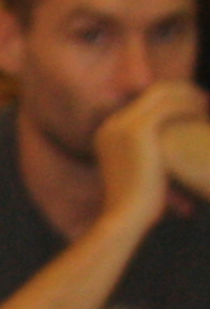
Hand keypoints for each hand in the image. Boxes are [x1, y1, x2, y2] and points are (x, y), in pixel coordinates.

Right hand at [91, 80, 209, 232]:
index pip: (143, 103)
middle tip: (204, 100)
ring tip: (208, 106)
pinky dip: (189, 107)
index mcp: (108, 133)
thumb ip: (149, 156)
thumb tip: (165, 157)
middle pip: (152, 92)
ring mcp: (121, 125)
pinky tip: (204, 115)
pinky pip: (169, 107)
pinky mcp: (136, 130)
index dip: (171, 99)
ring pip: (162, 94)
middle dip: (182, 92)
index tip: (193, 105)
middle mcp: (111, 125)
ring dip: (188, 97)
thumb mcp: (139, 173)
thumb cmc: (137, 205)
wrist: (125, 217)